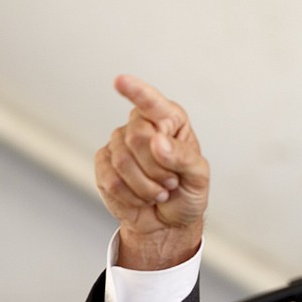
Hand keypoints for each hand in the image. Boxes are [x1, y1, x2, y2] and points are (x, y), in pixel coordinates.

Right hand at [95, 75, 208, 269]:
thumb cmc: (187, 192)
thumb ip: (183, 157)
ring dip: (147, 186)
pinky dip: (131, 196)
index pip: (152, 103)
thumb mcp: (198, 176)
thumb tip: (157, 143)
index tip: (120, 81)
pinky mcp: (103, 163)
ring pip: (123, 162)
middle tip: (171, 181)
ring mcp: (119, 143)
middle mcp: (142, 126)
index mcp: (170, 119)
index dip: (136, 92)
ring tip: (160, 191)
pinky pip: (111, 180)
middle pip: (138, 137)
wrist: (168, 221)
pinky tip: (142, 197)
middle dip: (158, 168)